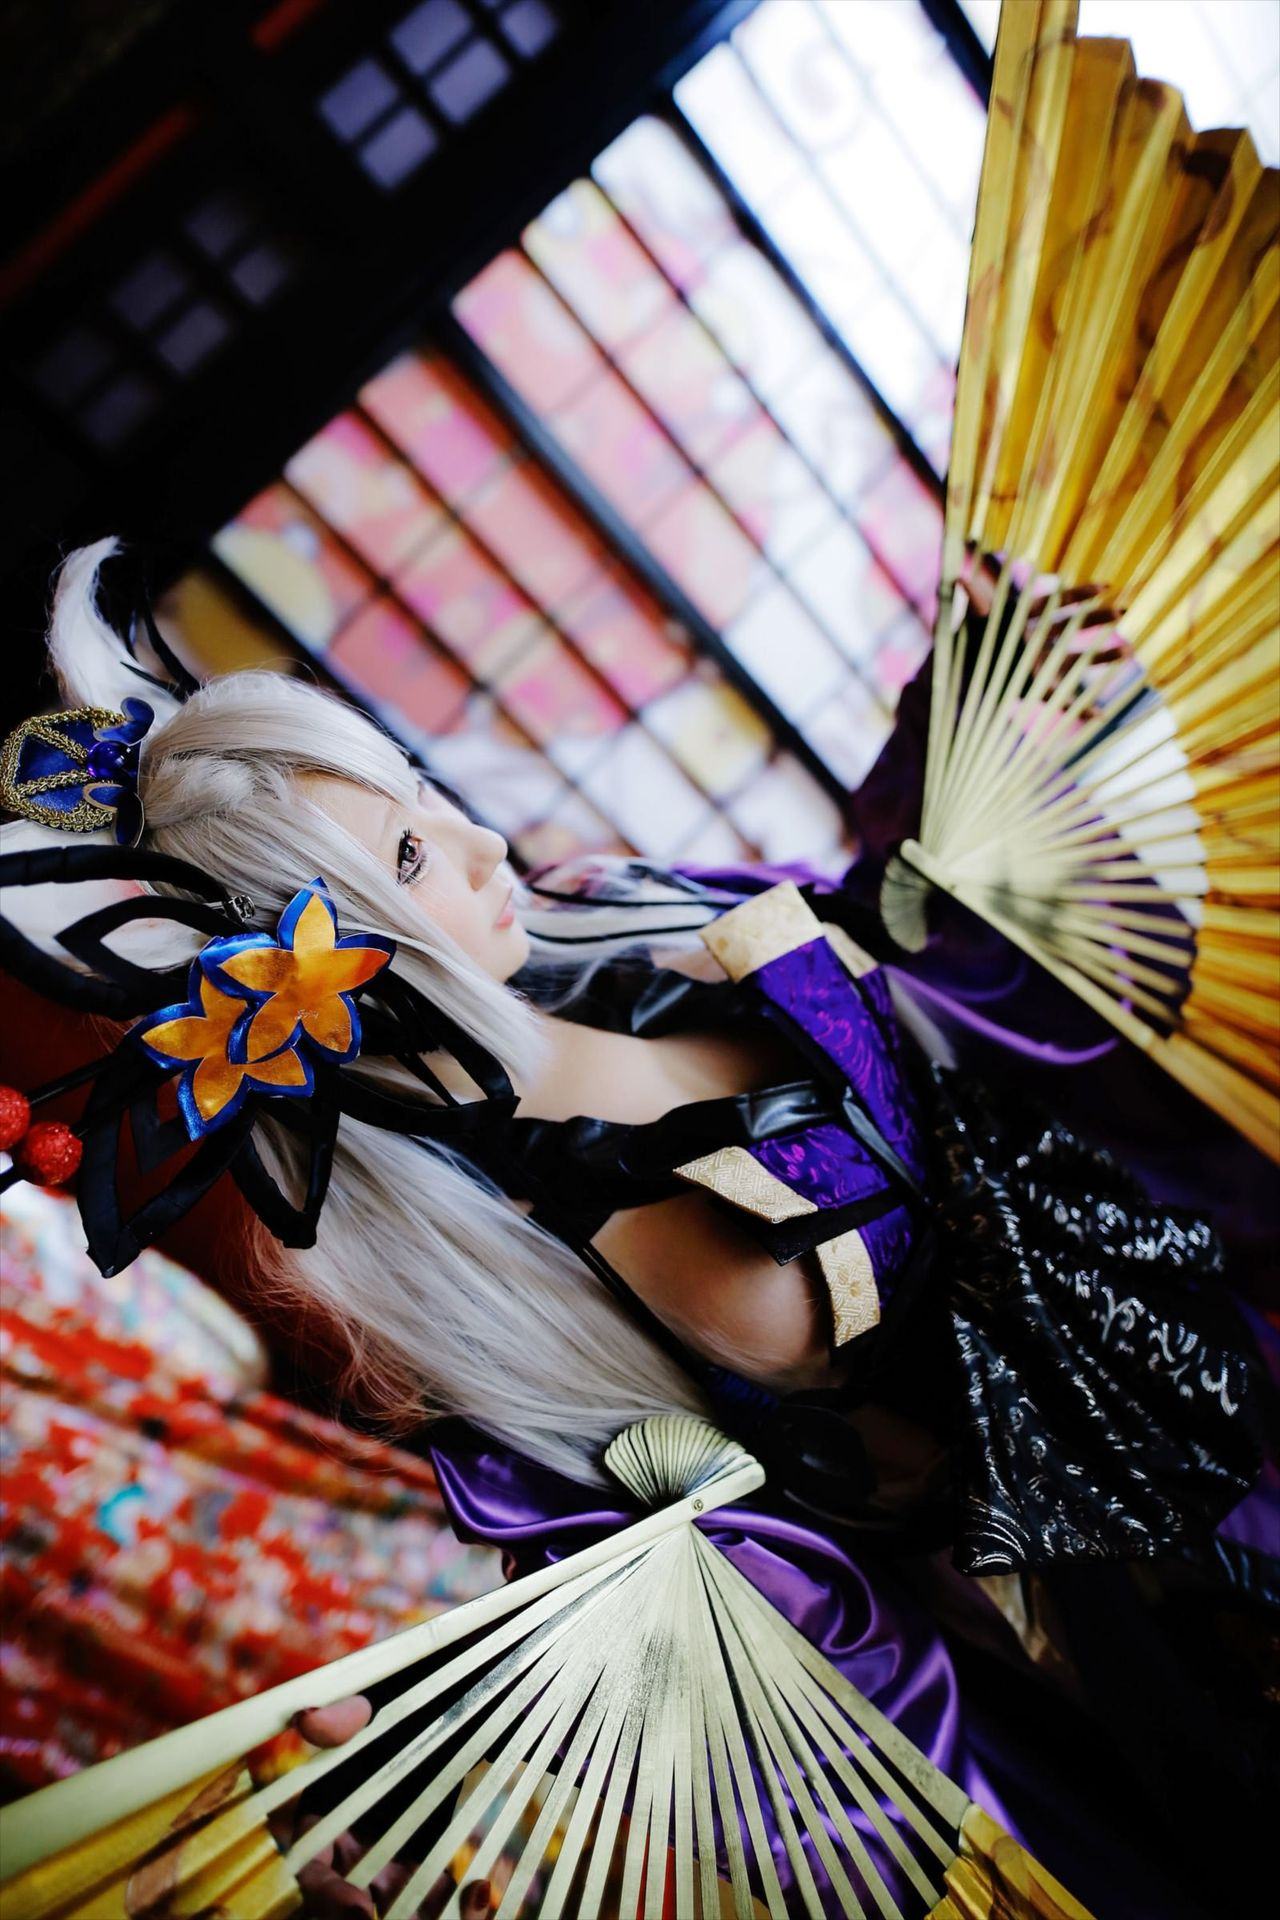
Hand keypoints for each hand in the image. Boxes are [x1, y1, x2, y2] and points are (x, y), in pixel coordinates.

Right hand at [282, 1700, 498, 1918]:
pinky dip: (458, 1909)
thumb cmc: (398, 1705)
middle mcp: (352, 1858)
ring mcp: (390, 1871)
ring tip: (469, 1905)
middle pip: (357, 1912)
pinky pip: (438, 1906)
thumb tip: (308, 1718)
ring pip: (403, 1914)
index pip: (313, 1877)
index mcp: (321, 1827)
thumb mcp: (374, 1705)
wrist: (450, 1702)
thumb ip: (344, 1716)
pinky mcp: (428, 1874)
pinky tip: (481, 1891)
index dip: (330, 1900)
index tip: (362, 1910)